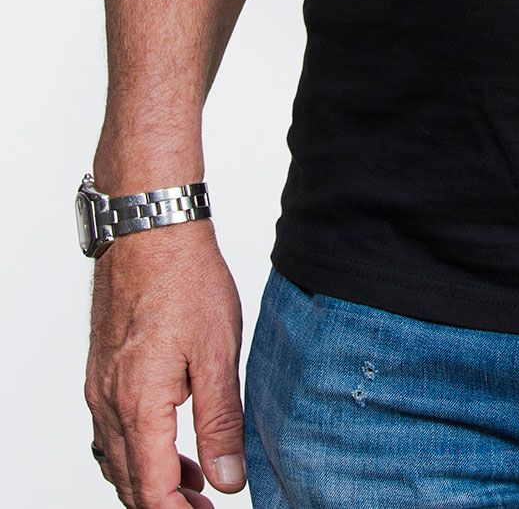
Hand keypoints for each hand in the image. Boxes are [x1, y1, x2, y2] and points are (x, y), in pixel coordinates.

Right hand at [85, 221, 245, 507]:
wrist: (150, 229)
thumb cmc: (185, 280)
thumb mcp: (218, 353)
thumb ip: (221, 423)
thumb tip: (227, 480)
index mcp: (139, 405)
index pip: (152, 492)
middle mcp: (109, 403)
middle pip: (130, 484)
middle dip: (167, 506)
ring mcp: (100, 388)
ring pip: (119, 460)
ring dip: (152, 482)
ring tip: (195, 486)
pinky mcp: (102, 372)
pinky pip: (112, 431)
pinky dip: (139, 451)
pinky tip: (170, 444)